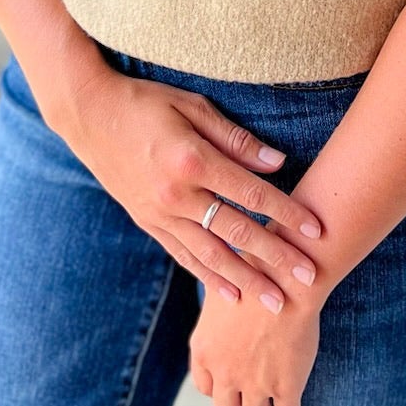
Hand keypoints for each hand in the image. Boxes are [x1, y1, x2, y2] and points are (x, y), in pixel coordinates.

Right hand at [54, 64, 324, 311]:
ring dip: (247, 280)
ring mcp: (159, 214)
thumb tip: (278, 162)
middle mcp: (176, 195)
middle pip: (237, 233)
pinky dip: (209, 277)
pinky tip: (231, 293)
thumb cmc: (145, 102)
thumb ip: (235, 139)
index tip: (317, 231)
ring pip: (211, 255)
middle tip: (309, 279)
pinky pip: (183, 255)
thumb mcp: (193, 107)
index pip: (252, 193)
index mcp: (193, 162)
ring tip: (276, 303)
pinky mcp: (147, 222)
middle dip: (277, 257)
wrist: (88, 115)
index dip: (287, 213)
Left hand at [190, 285, 319, 405]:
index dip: (216, 393)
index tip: (224, 397)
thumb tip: (217, 286)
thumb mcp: (220, 285)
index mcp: (205, 350)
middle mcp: (224, 373)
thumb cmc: (253, 273)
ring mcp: (254, 385)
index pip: (205, 384)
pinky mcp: (285, 389)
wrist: (285, 281)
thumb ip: (216, 299)